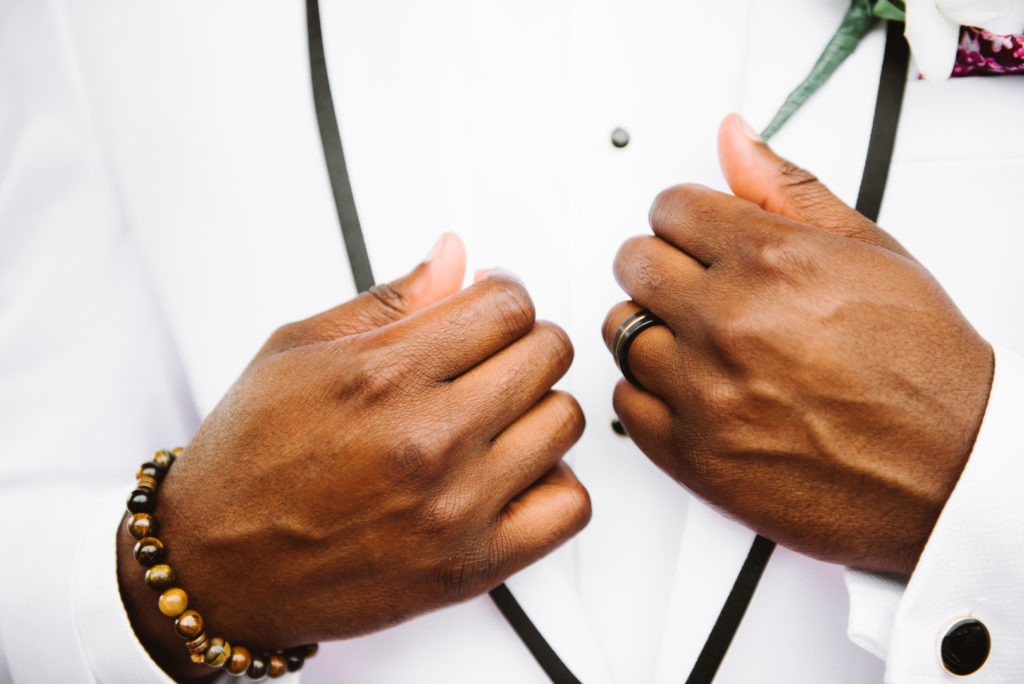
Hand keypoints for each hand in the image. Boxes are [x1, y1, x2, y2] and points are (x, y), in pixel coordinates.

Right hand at [119, 234, 589, 678]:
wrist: (215, 569)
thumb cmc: (247, 461)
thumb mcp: (297, 351)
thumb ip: (389, 299)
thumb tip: (454, 254)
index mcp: (384, 373)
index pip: (508, 303)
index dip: (501, 295)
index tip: (487, 308)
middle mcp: (428, 438)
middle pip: (547, 353)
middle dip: (523, 343)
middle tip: (489, 360)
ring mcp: (455, 506)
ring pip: (564, 421)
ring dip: (538, 409)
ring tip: (497, 418)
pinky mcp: (470, 566)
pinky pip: (570, 507)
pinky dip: (554, 484)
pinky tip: (514, 474)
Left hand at [603, 115, 992, 574]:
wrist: (952, 470)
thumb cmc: (923, 368)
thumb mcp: (872, 252)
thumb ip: (788, 190)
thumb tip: (734, 139)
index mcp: (771, 262)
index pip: (670, 208)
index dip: (686, 218)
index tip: (697, 234)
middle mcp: (729, 323)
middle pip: (634, 263)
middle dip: (662, 263)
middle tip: (698, 285)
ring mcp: (704, 392)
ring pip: (620, 330)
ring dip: (651, 327)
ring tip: (700, 340)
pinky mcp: (691, 455)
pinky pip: (625, 400)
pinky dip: (649, 390)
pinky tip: (691, 386)